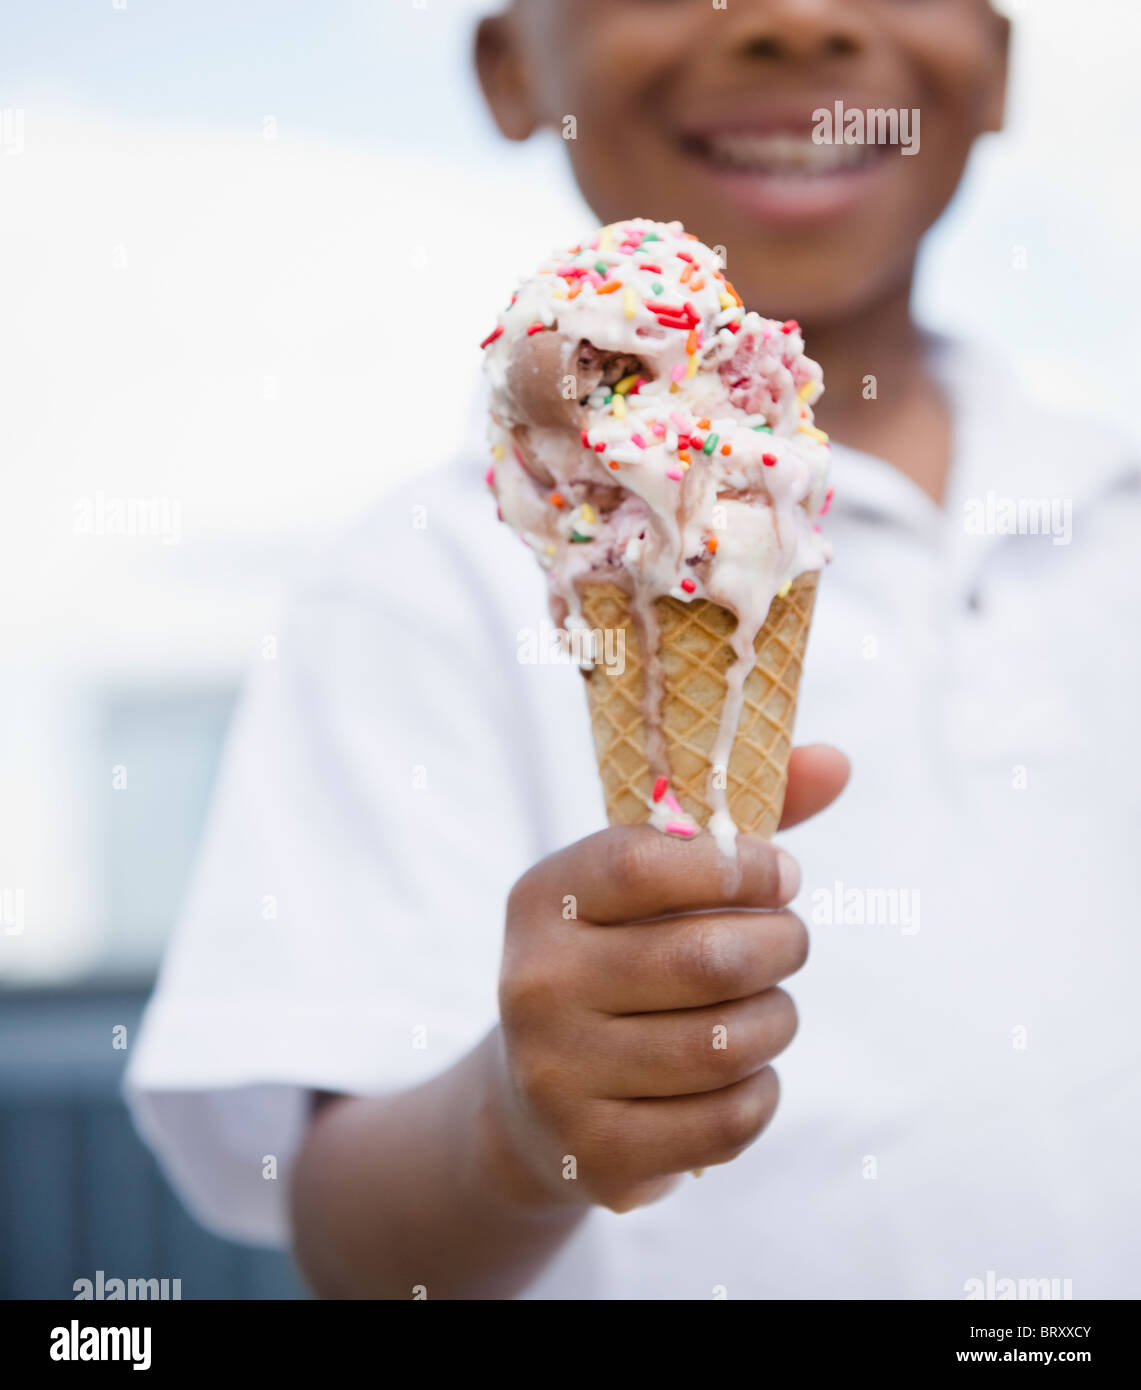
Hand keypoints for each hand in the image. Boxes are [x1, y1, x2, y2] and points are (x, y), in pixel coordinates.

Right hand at [490, 744, 848, 1213]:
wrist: (533, 1102)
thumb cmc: (616, 961)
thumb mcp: (646, 886)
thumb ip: (734, 819)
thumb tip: (837, 761)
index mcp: (542, 900)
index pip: (646, 863)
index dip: (739, 865)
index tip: (782, 876)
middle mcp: (534, 985)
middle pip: (707, 958)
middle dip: (782, 946)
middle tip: (789, 942)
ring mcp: (558, 1077)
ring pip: (729, 1044)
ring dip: (778, 1021)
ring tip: (769, 1007)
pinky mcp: (598, 1155)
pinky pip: (731, 1119)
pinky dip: (762, 1089)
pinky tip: (740, 1071)